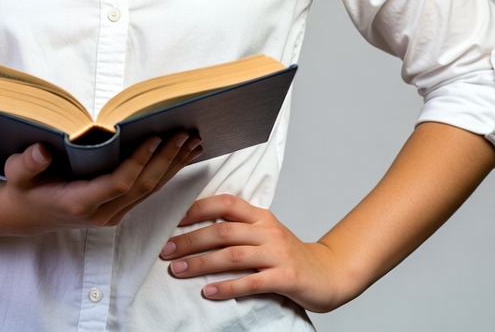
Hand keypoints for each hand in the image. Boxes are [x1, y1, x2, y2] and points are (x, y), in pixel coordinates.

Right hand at [2, 132, 201, 232]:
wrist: (27, 216)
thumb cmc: (24, 188)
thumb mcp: (17, 173)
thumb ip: (28, 163)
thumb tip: (41, 152)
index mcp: (79, 202)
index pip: (119, 183)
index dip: (138, 161)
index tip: (154, 137)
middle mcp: (101, 213)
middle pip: (143, 186)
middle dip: (166, 159)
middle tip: (185, 133)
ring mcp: (113, 214)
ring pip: (151, 190)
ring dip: (173, 165)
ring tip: (193, 141)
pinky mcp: (119, 210)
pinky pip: (148, 191)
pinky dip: (167, 172)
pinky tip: (181, 155)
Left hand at [160, 194, 350, 312]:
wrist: (329, 274)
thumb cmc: (290, 256)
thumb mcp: (266, 234)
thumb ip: (240, 229)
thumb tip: (199, 230)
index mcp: (261, 216)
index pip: (225, 203)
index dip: (198, 209)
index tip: (173, 220)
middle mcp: (268, 230)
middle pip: (223, 231)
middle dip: (190, 240)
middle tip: (166, 251)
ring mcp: (278, 253)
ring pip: (232, 255)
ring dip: (201, 263)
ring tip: (178, 271)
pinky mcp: (286, 277)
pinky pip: (251, 282)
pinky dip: (227, 287)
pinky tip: (209, 291)